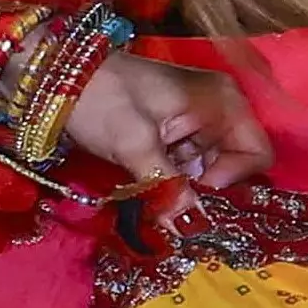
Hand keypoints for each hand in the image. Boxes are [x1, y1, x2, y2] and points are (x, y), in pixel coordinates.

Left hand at [65, 55, 271, 193]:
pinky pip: (186, 168)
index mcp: (222, 101)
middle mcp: (217, 110)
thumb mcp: (133, 142)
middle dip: (208, 192)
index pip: (256, 155)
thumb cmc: (99, 97)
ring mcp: (194, 122)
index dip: (231, 180)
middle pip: (234, 166)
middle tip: (175, 208)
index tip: (195, 193)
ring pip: (208, 172)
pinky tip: (150, 190)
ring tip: (156, 197)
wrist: (51, 76)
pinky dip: (172, 183)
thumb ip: (166, 187)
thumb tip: (189, 231)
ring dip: (186, 191)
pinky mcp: (171, 135)